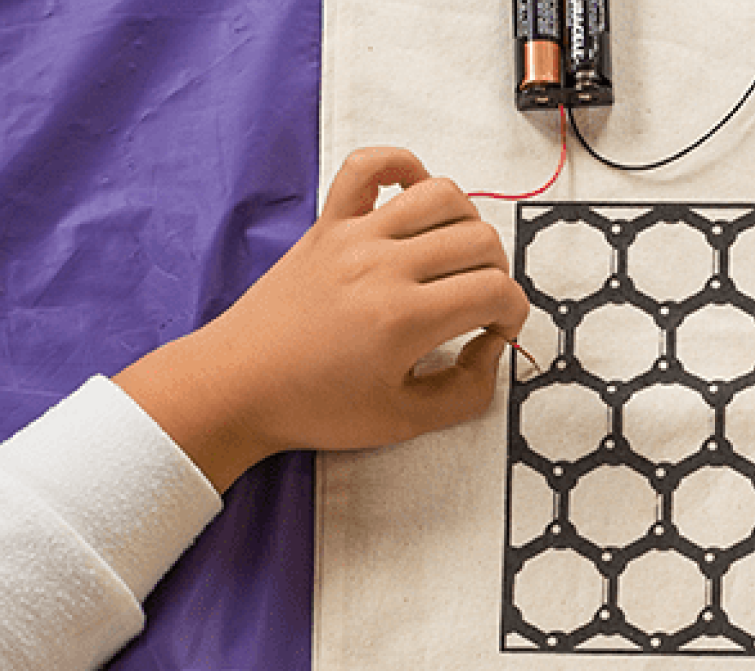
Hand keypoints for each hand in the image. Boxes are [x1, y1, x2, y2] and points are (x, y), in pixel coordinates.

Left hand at [117, 146, 530, 489]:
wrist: (239, 386)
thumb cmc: (317, 407)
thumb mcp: (406, 421)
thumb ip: (467, 391)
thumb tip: (490, 349)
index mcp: (405, 319)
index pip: (497, 291)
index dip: (514, 314)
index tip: (496, 333)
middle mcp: (383, 266)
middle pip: (480, 240)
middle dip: (497, 275)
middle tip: (476, 305)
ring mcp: (354, 237)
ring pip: (442, 195)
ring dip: (466, 225)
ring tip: (453, 259)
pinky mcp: (328, 224)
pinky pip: (369, 164)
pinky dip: (402, 167)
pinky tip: (412, 199)